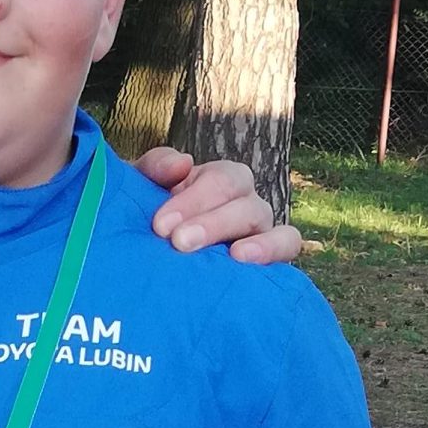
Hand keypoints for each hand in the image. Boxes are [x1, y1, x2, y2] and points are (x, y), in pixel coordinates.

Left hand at [132, 148, 304, 265]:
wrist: (146, 264)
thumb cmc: (147, 221)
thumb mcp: (140, 191)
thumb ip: (154, 169)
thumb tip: (183, 163)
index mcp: (215, 180)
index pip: (218, 178)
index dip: (192, 199)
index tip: (161, 226)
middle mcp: (241, 200)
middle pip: (241, 198)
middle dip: (210, 221)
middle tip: (178, 242)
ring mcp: (258, 227)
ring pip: (264, 218)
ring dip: (243, 235)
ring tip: (230, 255)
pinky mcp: (270, 255)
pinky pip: (288, 244)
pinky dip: (273, 248)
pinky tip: (245, 261)